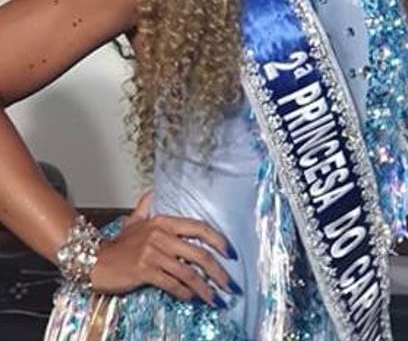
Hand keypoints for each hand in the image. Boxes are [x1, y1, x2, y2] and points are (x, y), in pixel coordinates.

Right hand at [89, 192, 239, 305]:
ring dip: (204, 288)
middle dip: (218, 272)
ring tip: (215, 298)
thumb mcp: (133, 222)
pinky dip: (184, 292)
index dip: (218, 240)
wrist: (93, 260)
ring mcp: (152, 254)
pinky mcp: (144, 271)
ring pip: (188, 272)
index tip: (231, 253)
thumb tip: (152, 192)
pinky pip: (171, 283)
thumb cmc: (117, 245)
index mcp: (164, 222)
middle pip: (199, 254)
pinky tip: (193, 298)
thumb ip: (145, 207)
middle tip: (230, 284)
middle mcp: (161, 236)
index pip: (199, 228)